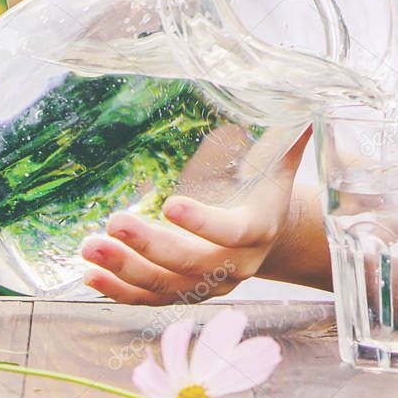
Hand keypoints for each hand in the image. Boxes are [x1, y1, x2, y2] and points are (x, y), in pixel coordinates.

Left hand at [80, 129, 311, 304]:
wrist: (272, 238)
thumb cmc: (268, 193)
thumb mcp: (279, 166)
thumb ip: (288, 137)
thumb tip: (307, 97)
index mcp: (257, 230)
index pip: (231, 232)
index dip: (203, 225)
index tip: (169, 204)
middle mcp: (234, 265)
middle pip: (190, 265)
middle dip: (150, 247)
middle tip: (114, 223)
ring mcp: (208, 285)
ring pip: (165, 287)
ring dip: (125, 270)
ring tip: (90, 247)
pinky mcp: (185, 293)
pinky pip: (150, 300)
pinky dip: (119, 291)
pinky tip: (90, 274)